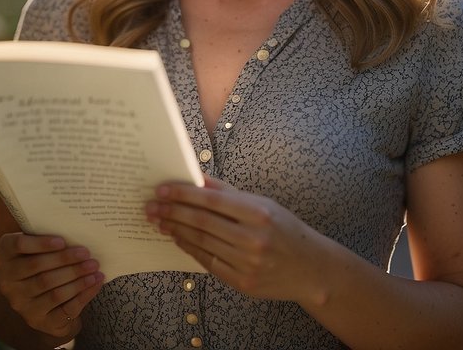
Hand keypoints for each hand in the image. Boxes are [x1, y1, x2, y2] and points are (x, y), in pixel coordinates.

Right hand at [0, 232, 104, 340]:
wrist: (43, 303)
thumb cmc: (42, 265)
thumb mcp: (36, 250)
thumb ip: (45, 239)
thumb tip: (75, 227)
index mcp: (3, 258)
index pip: (17, 245)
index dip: (40, 243)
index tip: (62, 240)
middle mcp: (7, 283)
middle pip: (37, 268)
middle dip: (65, 260)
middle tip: (87, 254)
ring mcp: (21, 305)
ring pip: (53, 289)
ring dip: (77, 278)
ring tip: (94, 267)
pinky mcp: (38, 321)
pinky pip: (65, 308)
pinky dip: (83, 294)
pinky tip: (95, 283)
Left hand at [145, 176, 324, 301]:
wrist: (311, 269)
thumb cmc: (285, 230)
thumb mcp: (263, 204)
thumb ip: (228, 193)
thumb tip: (196, 178)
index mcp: (259, 213)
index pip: (211, 201)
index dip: (183, 194)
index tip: (162, 189)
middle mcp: (253, 239)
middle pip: (202, 222)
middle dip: (172, 212)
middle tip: (151, 207)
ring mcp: (247, 263)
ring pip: (201, 242)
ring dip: (176, 230)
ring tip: (159, 221)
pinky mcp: (242, 283)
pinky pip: (208, 262)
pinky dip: (190, 248)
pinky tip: (177, 238)